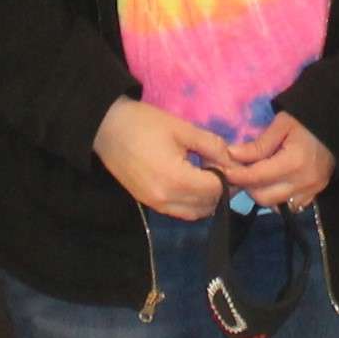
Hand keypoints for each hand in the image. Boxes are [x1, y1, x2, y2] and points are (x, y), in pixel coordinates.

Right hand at [92, 97, 232, 220]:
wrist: (105, 127)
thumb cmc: (144, 123)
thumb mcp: (183, 129)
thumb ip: (212, 145)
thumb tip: (233, 160)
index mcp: (176, 180)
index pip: (216, 190)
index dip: (228, 177)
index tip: (229, 161)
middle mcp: (166, 200)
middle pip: (208, 206)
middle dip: (221, 189)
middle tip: (221, 166)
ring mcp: (155, 205)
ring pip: (194, 213)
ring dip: (207, 199)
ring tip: (207, 174)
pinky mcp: (147, 203)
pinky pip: (178, 211)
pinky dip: (191, 203)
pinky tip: (191, 182)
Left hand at [221, 112, 335, 210]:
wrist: (336, 127)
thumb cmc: (306, 122)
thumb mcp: (281, 125)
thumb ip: (258, 144)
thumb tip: (232, 155)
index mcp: (293, 162)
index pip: (257, 177)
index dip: (237, 176)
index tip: (224, 171)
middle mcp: (302, 182)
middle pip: (263, 197)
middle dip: (248, 187)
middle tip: (240, 174)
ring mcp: (311, 191)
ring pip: (275, 204)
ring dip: (262, 193)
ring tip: (256, 178)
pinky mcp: (315, 194)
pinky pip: (290, 206)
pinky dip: (278, 198)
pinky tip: (274, 183)